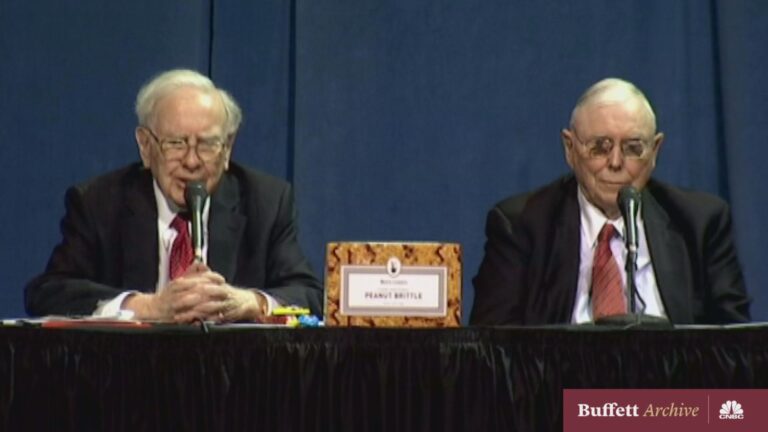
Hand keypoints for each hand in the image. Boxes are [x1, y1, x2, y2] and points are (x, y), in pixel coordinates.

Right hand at [123, 262, 266, 322]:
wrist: (153, 308)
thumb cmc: (169, 294)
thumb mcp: (179, 280)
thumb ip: (191, 272)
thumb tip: (202, 263)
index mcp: (179, 282)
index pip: (197, 277)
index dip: (211, 277)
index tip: (222, 279)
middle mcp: (177, 292)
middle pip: (197, 289)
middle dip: (213, 290)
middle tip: (225, 291)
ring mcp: (176, 305)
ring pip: (193, 302)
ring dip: (208, 303)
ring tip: (220, 303)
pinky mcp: (175, 317)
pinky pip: (189, 316)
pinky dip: (199, 316)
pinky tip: (210, 315)